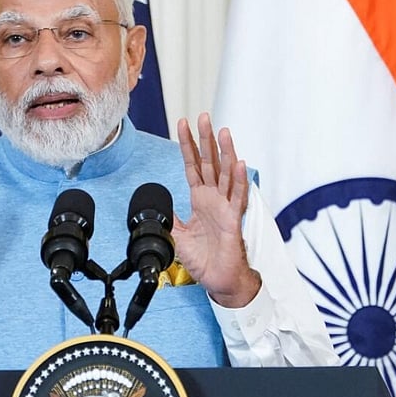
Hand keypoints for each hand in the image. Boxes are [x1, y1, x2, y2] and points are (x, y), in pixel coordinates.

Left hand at [174, 113, 259, 307]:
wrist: (218, 279)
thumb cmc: (203, 258)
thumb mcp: (177, 235)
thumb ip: (169, 218)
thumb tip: (157, 206)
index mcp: (200, 199)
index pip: (192, 166)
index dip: (187, 146)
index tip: (183, 124)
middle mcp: (213, 198)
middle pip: (209, 163)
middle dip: (205, 139)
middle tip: (203, 116)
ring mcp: (225, 207)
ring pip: (225, 174)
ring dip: (225, 152)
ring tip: (223, 131)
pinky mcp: (234, 220)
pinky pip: (237, 197)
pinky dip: (237, 180)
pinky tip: (238, 163)